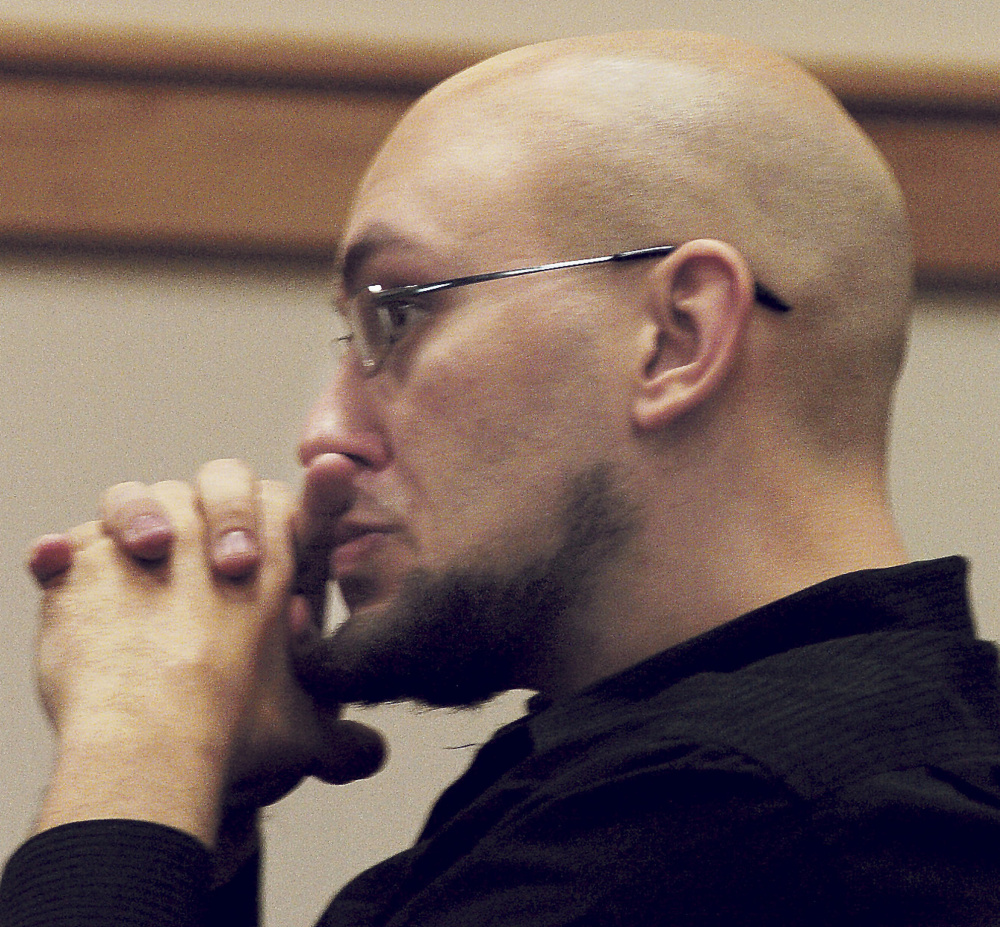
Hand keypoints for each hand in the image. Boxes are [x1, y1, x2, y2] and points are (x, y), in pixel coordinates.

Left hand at [28, 461, 383, 849]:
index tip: (295, 497)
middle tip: (223, 564)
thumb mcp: (304, 734)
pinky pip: (62, 550)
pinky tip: (53, 568)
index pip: (285, 503)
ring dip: (134, 517)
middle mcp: (205, 538)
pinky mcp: (78, 569)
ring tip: (142, 556)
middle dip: (221, 508)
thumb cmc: (232, 733)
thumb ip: (340, 740)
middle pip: (218, 483)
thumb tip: (369, 757)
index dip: (292, 504)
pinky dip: (59, 560)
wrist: (148, 745)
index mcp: (269, 560)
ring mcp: (140, 545)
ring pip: (135, 498)